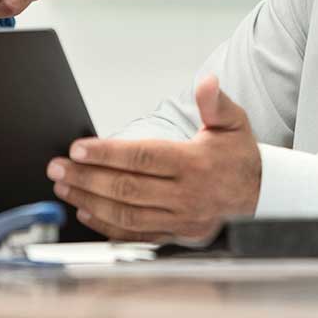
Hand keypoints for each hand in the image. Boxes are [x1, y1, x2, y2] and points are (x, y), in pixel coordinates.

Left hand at [47, 76, 261, 243]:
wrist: (259, 196)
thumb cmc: (238, 156)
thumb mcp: (234, 122)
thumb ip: (216, 102)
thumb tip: (207, 82)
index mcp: (194, 164)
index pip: (143, 158)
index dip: (108, 154)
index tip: (78, 149)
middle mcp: (185, 195)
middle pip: (127, 188)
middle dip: (87, 177)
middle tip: (57, 167)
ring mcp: (178, 219)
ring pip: (125, 214)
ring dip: (89, 201)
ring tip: (63, 186)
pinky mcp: (174, 236)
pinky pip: (134, 235)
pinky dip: (106, 226)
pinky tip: (84, 212)